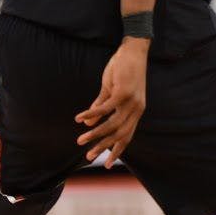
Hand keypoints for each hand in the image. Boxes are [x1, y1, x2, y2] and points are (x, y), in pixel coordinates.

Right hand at [75, 37, 149, 167]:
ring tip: (80, 140)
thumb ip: (100, 106)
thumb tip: (89, 123)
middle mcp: (136, 109)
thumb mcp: (112, 90)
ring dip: (95, 133)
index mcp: (136, 110)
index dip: (117, 150)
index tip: (107, 164)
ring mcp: (131, 101)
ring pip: (111, 124)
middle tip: (88, 156)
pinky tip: (79, 118)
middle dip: (103, 146)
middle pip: (119, 134)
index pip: (127, 136)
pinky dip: (91, 114)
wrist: (133, 50)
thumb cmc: (124, 69)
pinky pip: (104, 108)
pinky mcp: (123, 92)